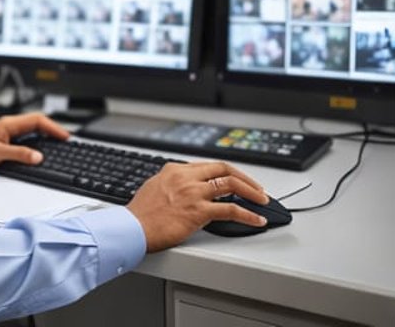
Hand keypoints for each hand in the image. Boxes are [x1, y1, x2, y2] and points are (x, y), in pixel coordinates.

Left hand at [0, 112, 70, 171]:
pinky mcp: (8, 139)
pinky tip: (42, 146)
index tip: (64, 136)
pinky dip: (39, 139)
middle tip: (65, 139)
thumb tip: (37, 156)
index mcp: (10, 124)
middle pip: (38, 122)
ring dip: (47, 133)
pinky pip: (28, 135)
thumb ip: (19, 154)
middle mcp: (10, 125)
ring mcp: (9, 131)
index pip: (37, 121)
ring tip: (58, 141)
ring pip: (34, 128)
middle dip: (53, 129)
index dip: (53, 128)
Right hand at [126, 160, 272, 250]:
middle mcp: (187, 177)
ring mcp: (194, 193)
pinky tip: (257, 219)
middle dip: (245, 178)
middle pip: (224, 169)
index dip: (226, 172)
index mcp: (175, 169)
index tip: (235, 180)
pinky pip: (231, 210)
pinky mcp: (198, 211)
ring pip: (231, 184)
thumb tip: (183, 190)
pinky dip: (248, 214)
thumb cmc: (139, 215)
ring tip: (262, 200)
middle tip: (256, 188)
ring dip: (252, 192)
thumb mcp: (154, 187)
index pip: (208, 166)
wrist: (131, 229)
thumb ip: (172, 184)